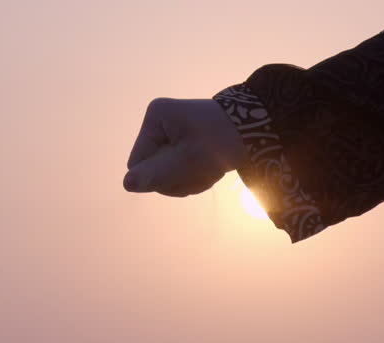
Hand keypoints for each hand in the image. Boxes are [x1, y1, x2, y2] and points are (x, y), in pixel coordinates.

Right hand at [124, 98, 245, 196]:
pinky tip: (212, 168)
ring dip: (190, 179)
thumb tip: (126, 185)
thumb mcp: (189, 161)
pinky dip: (197, 175)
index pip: (137, 163)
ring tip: (211, 168)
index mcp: (155, 118)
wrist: (257, 130)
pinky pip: (180, 171)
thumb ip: (157, 174)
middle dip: (178, 178)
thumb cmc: (223, 141)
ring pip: (167, 174)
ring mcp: (171, 132)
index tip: (187, 169)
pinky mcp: (184, 142)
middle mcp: (160, 122)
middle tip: (204, 169)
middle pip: (152, 170)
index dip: (159, 176)